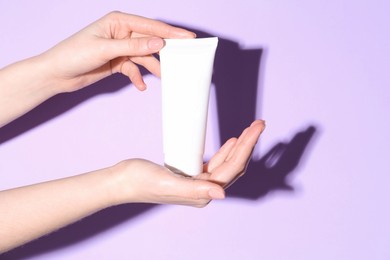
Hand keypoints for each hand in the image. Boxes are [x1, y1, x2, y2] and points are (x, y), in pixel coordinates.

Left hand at [40, 11, 194, 91]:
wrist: (57, 74)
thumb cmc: (74, 54)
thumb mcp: (106, 49)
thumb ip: (134, 46)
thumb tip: (159, 43)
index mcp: (119, 21)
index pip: (150, 26)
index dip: (170, 32)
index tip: (188, 38)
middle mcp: (122, 33)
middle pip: (150, 41)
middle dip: (165, 51)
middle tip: (183, 58)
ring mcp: (121, 48)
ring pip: (144, 57)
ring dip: (153, 68)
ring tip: (165, 78)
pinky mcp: (118, 62)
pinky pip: (134, 69)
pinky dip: (138, 77)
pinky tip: (140, 86)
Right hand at [110, 120, 264, 206]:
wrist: (121, 180)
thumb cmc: (140, 182)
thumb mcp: (167, 183)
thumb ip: (196, 190)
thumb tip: (222, 194)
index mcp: (202, 194)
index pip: (232, 168)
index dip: (247, 147)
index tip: (256, 127)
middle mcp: (203, 190)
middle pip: (233, 165)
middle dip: (248, 144)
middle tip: (259, 123)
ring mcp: (197, 183)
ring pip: (226, 163)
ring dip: (240, 146)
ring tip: (250, 129)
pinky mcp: (190, 174)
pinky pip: (215, 163)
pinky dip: (225, 151)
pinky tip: (231, 142)